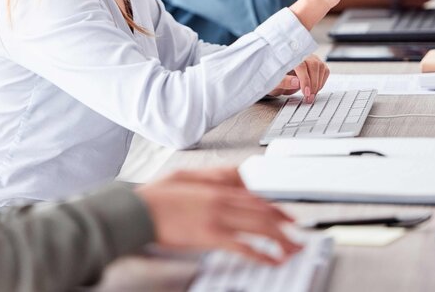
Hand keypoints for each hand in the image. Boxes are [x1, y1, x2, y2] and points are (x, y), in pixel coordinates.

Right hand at [136, 168, 301, 264]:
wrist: (138, 211)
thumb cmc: (156, 196)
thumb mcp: (185, 175)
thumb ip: (213, 174)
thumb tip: (237, 173)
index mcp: (215, 186)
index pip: (255, 196)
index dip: (276, 207)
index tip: (288, 217)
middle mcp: (221, 200)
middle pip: (263, 211)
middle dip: (285, 225)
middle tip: (297, 236)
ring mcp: (217, 217)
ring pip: (259, 227)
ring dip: (281, 240)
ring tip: (291, 250)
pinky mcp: (210, 236)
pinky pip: (243, 246)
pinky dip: (261, 254)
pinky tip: (271, 260)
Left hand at [269, 55, 329, 102]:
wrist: (277, 79)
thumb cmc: (274, 79)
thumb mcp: (274, 83)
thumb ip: (284, 82)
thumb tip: (296, 82)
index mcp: (287, 57)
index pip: (301, 65)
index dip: (305, 80)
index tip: (305, 92)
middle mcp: (300, 54)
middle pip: (314, 65)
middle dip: (313, 84)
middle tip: (308, 97)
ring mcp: (309, 58)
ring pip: (321, 67)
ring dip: (317, 84)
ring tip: (310, 96)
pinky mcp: (316, 63)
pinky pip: (324, 71)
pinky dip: (321, 82)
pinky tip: (313, 90)